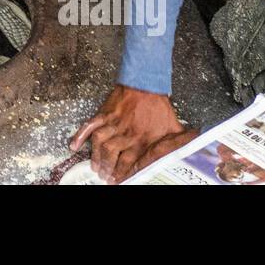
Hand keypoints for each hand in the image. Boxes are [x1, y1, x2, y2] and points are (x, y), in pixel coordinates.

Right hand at [69, 84, 188, 182]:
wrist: (145, 83)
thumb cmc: (159, 106)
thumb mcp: (173, 127)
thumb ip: (179, 142)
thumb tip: (191, 150)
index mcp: (142, 140)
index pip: (129, 163)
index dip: (122, 174)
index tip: (116, 181)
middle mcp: (126, 134)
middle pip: (112, 157)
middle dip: (107, 170)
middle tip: (104, 177)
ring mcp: (113, 124)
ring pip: (100, 145)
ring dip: (96, 158)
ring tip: (95, 167)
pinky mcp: (104, 113)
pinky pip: (89, 126)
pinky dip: (80, 136)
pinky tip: (73, 146)